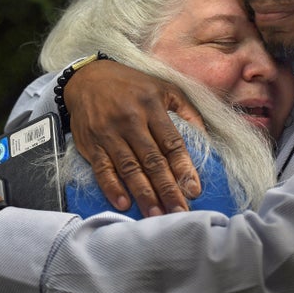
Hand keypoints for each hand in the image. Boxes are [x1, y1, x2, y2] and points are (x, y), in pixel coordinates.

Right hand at [64, 59, 202, 215]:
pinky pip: (102, 169)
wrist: (88, 78)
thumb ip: (187, 110)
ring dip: (144, 194)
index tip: (194, 189)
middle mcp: (131, 120)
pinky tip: (124, 203)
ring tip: (157, 215)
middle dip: (168, 189)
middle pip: (152, 160)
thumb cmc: (132, 85)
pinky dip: (112, 187)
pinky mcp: (90, 143)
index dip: (184, 168)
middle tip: (180, 212)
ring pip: (129, 168)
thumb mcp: (164, 87)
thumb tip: (205, 137)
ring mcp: (109, 133)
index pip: (171, 142)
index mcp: (152, 106)